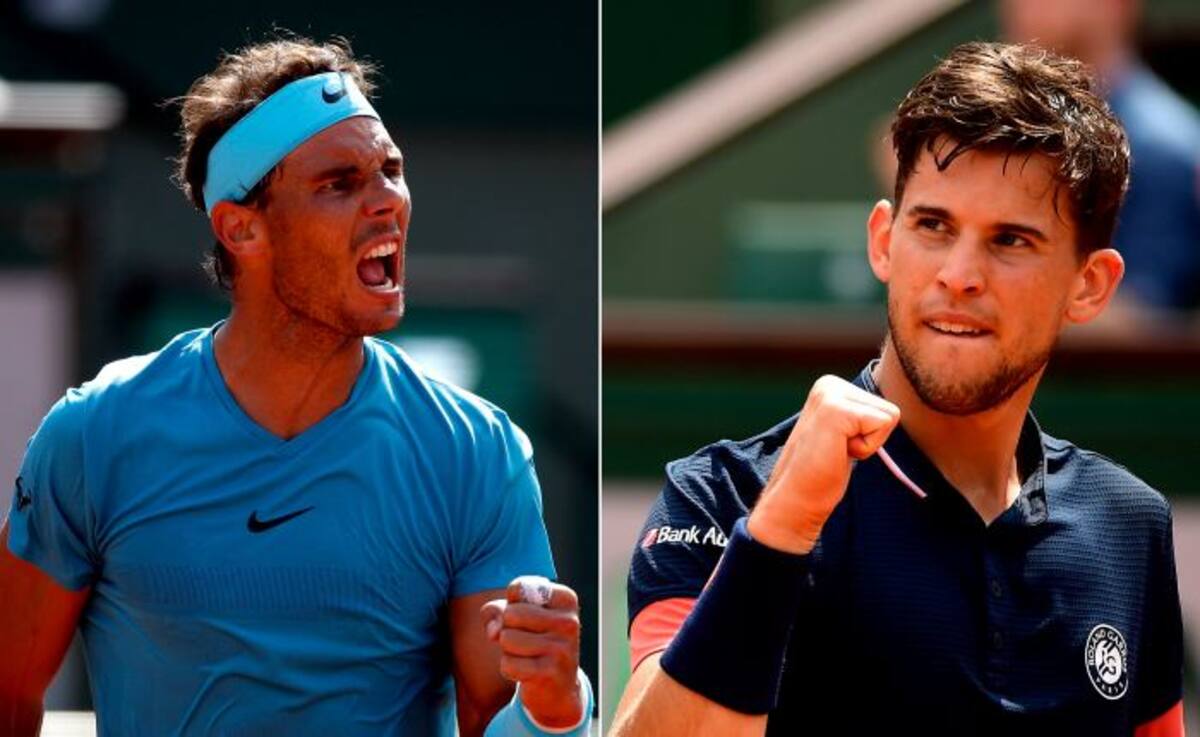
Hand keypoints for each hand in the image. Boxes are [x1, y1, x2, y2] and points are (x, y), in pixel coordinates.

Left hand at [481, 577, 583, 728]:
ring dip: (508, 650)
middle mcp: (568, 621)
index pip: (519, 587)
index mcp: (565, 599)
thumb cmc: (534, 640)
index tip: (527, 615)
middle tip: (526, 638)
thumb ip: (496, 611)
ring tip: (527, 655)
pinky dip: (509, 669)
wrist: (558, 686)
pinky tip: (526, 671)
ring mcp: (561, 648)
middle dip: (508, 628)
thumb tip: (494, 633)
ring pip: (506, 638)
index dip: (511, 603)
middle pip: (511, 613)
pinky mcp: (549, 673)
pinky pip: (508, 664)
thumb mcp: (516, 616)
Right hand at [748, 375, 899, 553]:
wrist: (795, 498)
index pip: (883, 406)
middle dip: (870, 438)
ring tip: (836, 451)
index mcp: (829, 386)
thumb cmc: (820, 473)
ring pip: (890, 415)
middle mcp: (828, 383)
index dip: (868, 436)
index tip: (838, 447)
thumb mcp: (843, 434)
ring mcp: (830, 394)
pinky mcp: (836, 409)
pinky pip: (883, 424)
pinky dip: (866, 448)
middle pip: (889, 409)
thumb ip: (858, 417)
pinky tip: (837, 453)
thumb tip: (889, 414)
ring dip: (867, 444)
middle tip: (837, 451)